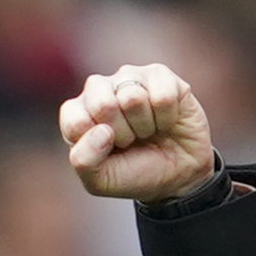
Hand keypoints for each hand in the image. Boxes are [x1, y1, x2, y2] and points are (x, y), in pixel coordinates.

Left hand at [58, 64, 215, 203]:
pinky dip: (167, 118)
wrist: (179, 175)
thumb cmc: (135, 173)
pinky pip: (162, 95)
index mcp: (79, 111)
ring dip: (146, 126)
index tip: (110, 151)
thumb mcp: (101, 181)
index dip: (96, 145)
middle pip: (103, 104)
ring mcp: (130, 78)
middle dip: (123, 133)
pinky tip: (166, 120)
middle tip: (131, 140)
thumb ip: (84, 161)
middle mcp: (100, 89)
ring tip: (149, 130)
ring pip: (133, 98)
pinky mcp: (160, 75)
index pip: (75, 120)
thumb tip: (102, 130)